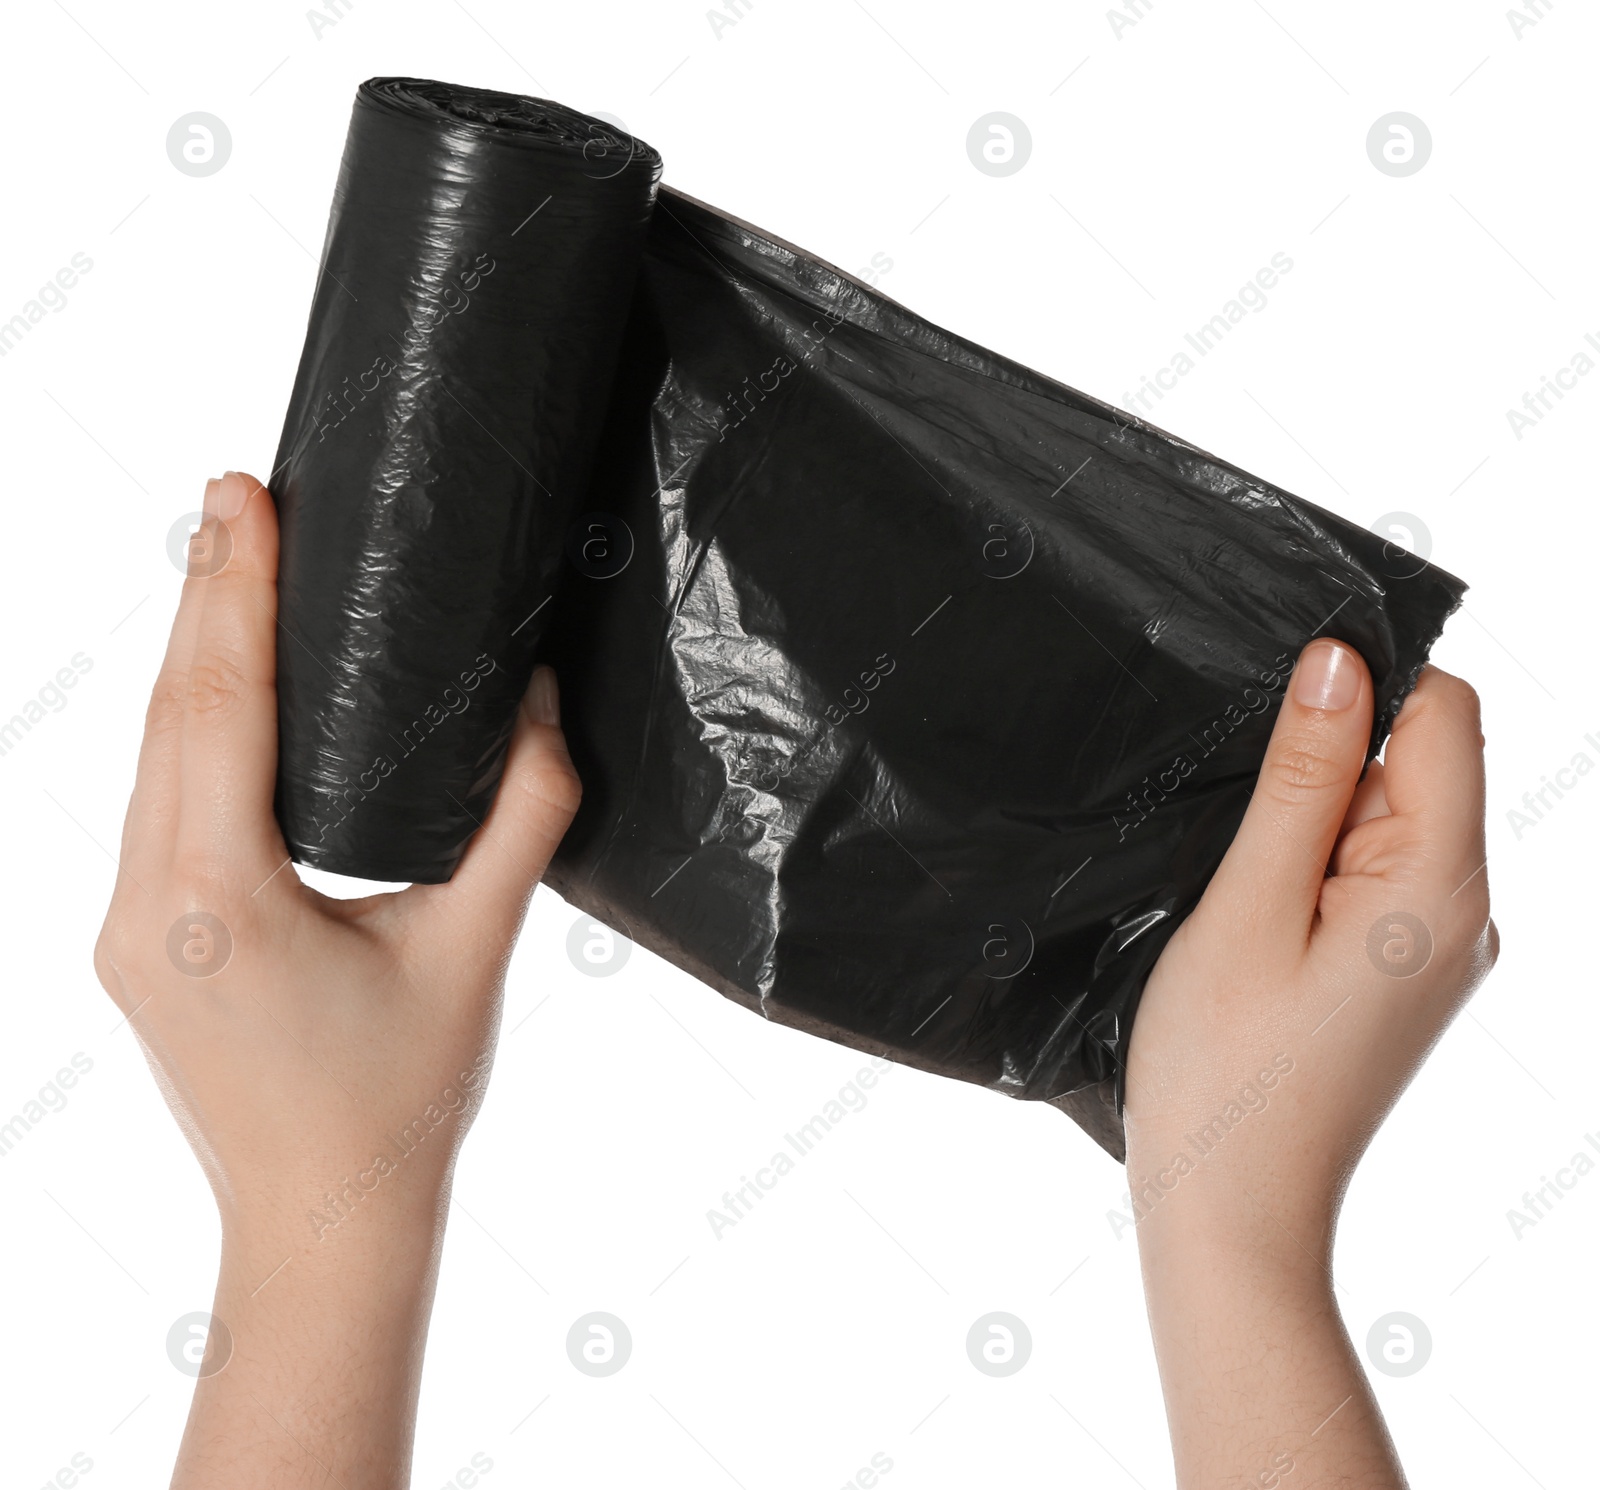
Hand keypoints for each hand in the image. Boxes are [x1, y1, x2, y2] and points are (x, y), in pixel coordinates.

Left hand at [93, 471, 579, 1486]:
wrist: (322, 1223)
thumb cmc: (398, 1105)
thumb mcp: (476, 950)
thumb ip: (519, 818)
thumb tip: (539, 705)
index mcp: (216, 903)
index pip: (218, 709)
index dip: (231, 594)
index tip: (239, 499)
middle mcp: (145, 905)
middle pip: (168, 714)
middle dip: (201, 597)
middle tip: (232, 496)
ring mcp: (125, 926)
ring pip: (147, 756)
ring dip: (187, 656)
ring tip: (226, 564)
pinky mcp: (138, 940)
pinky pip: (151, 803)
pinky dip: (184, 726)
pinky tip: (213, 683)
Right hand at [1124, 639, 1496, 1487]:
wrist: (1231, 1209)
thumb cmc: (1225, 1071)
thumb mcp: (1248, 903)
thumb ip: (1304, 777)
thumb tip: (1343, 660)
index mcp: (1440, 883)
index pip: (1445, 713)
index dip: (1361, 687)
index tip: (1270, 729)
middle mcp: (1465, 909)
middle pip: (1416, 761)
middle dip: (1323, 769)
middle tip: (1246, 852)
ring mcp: (1439, 945)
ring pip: (1384, 817)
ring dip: (1308, 826)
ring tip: (1247, 904)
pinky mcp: (1403, 971)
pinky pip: (1370, 873)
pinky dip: (1310, 870)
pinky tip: (1258, 927)